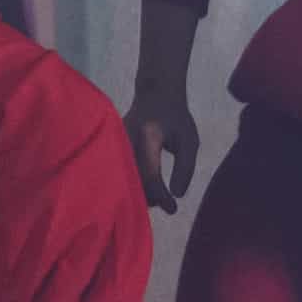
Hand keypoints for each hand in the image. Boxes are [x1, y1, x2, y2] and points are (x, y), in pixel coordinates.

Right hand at [127, 84, 201, 212]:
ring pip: (122, 176)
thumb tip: (177, 195)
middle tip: (165, 205)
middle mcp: (128, 138)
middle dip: (148, 198)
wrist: (154, 93)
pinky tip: (144, 189)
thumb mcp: (189, 140)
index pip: (150, 173)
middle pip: (132, 179)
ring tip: (157, 198)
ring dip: (138, 191)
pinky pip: (119, 169)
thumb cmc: (175, 118)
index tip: (173, 208)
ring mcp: (116, 140)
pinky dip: (131, 182)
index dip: (161, 195)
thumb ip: (185, 168)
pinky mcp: (112, 144)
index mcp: (149, 135)